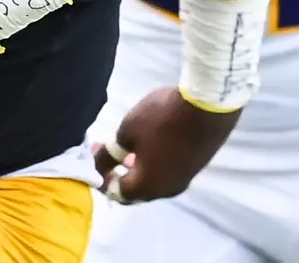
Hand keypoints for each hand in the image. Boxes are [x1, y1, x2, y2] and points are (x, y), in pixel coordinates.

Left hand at [92, 87, 238, 202]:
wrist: (207, 107)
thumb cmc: (161, 119)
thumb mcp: (127, 130)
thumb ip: (110, 152)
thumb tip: (103, 163)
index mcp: (146, 187)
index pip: (116, 192)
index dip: (101, 177)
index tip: (92, 158)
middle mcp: (166, 191)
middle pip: (135, 190)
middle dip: (118, 173)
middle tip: (106, 152)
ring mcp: (183, 180)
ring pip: (153, 182)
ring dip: (136, 169)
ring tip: (126, 148)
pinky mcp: (195, 168)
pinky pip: (167, 173)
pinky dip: (153, 164)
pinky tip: (149, 145)